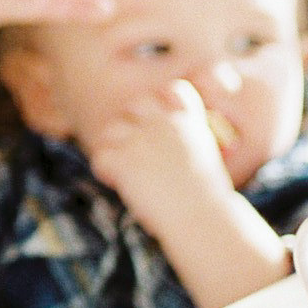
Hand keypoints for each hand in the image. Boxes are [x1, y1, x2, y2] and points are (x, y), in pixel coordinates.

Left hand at [85, 80, 236, 222]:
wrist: (202, 218)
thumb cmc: (208, 200)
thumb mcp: (204, 160)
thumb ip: (182, 146)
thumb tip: (161, 152)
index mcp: (189, 122)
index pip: (174, 90)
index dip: (162, 103)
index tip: (160, 124)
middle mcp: (164, 123)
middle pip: (134, 105)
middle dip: (132, 125)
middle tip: (136, 153)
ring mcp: (141, 139)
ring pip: (110, 130)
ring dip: (114, 149)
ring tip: (125, 172)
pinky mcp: (124, 160)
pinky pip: (100, 157)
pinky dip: (105, 172)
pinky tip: (118, 184)